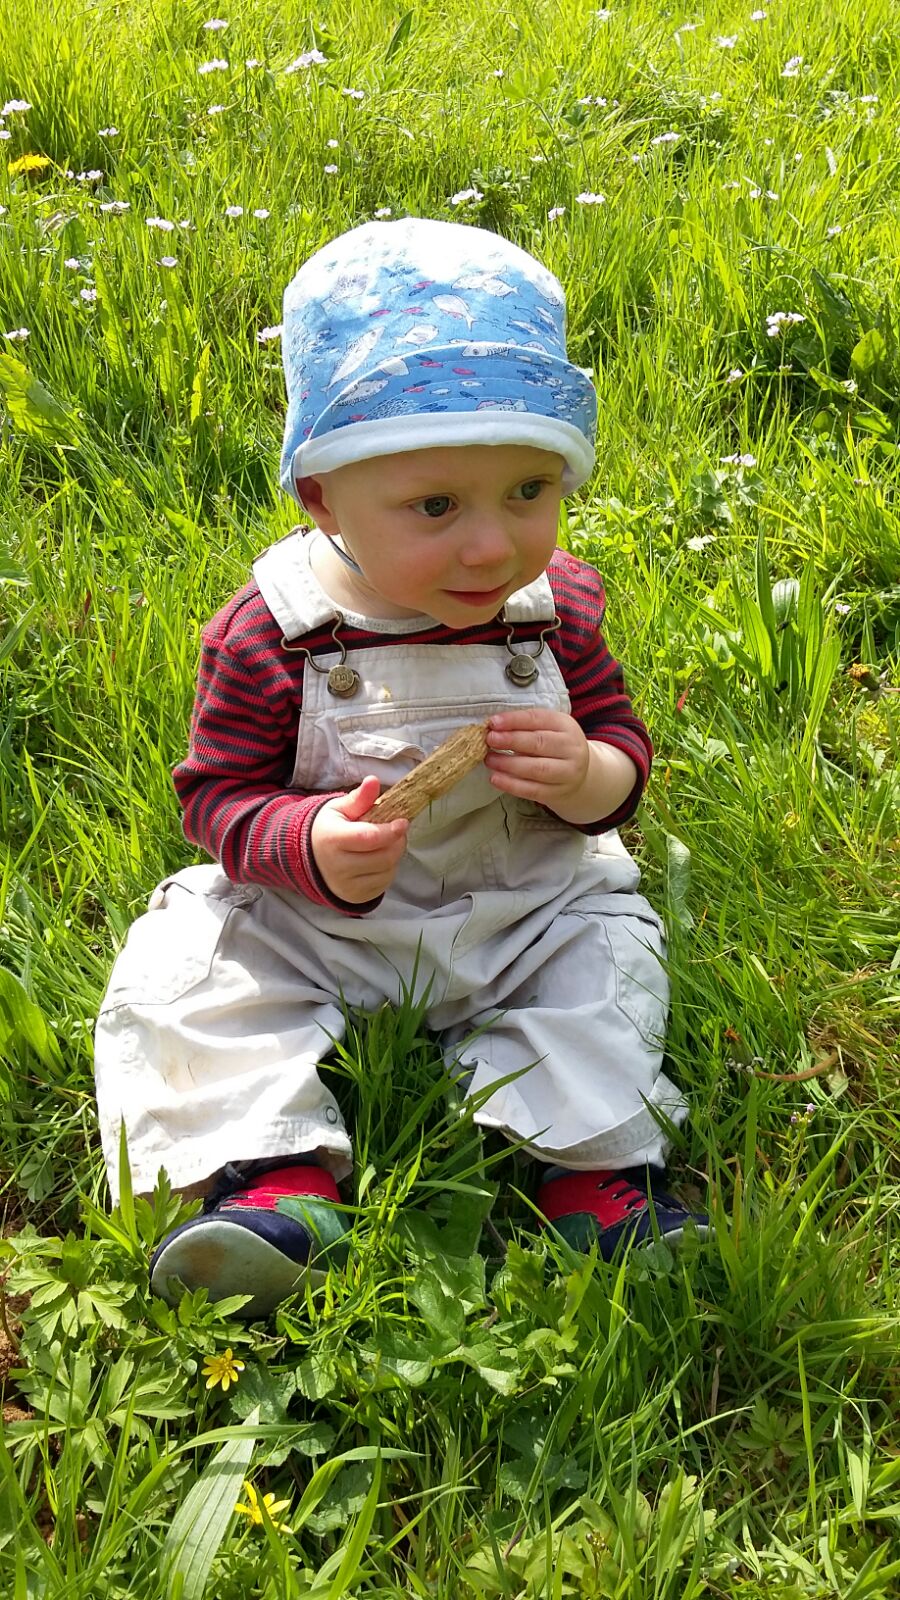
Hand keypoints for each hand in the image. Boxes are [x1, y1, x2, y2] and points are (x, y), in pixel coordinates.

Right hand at [310, 776, 407, 903]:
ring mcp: (346, 886)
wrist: (311, 858)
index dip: (390, 831)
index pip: (368, 838)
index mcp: (332, 840)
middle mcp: (338, 866)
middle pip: (382, 857)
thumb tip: (373, 781)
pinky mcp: (355, 897)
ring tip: (386, 844)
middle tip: (397, 831)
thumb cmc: (329, 828)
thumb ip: (359, 798)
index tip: (403, 822)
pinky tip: (379, 859)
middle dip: (397, 842)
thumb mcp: (340, 809)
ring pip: (386, 871)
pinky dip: (388, 870)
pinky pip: (383, 884)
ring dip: (394, 856)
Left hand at [485, 710, 589, 810]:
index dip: (514, 720)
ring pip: (536, 768)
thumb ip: (525, 727)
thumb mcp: (548, 729)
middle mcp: (571, 748)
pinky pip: (532, 790)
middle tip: (490, 740)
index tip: (493, 722)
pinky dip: (511, 785)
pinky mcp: (558, 792)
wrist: (579, 775)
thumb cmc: (555, 747)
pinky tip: (496, 779)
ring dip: (509, 764)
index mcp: (566, 726)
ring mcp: (567, 772)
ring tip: (490, 760)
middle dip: (511, 740)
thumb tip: (495, 728)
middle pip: (539, 743)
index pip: (539, 719)